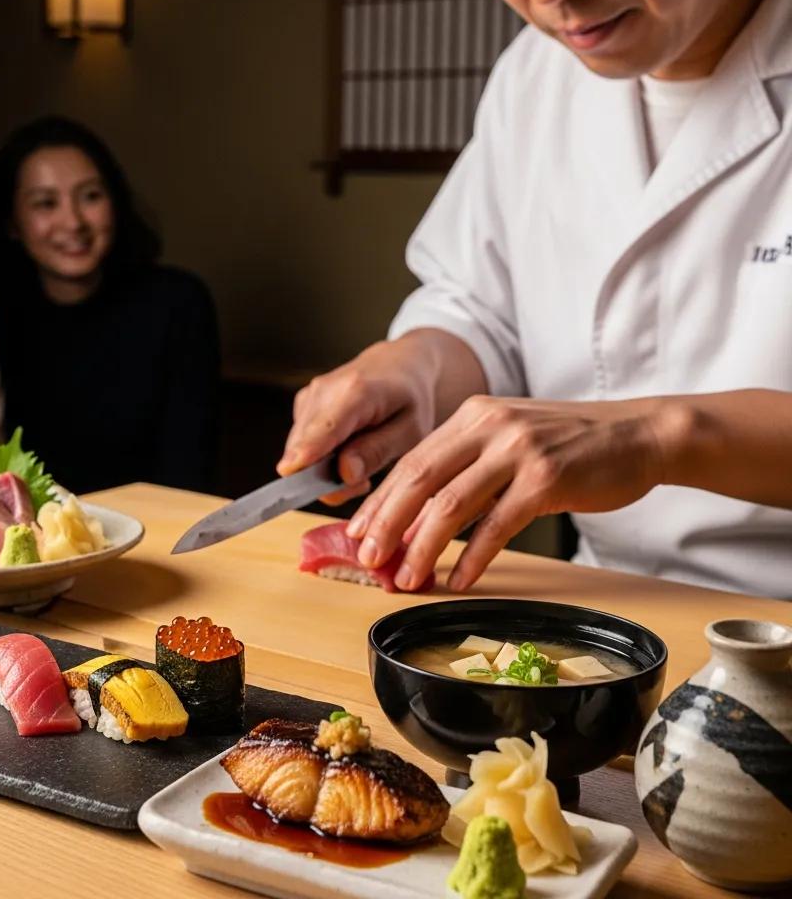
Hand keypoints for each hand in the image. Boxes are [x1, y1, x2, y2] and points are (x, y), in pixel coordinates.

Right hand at [276, 336, 444, 504]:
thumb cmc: (410, 399)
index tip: (289, 471)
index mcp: (357, 392)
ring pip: (299, 451)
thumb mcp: (411, 431)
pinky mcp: (302, 404)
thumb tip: (344, 473)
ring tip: (361, 461)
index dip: (306, 452)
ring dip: (326, 469)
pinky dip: (321, 456)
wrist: (399, 364)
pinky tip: (348, 448)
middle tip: (363, 482)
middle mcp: (324, 390)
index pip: (325, 427)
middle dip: (327, 479)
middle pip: (304, 447)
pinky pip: (301, 445)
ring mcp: (309, 396)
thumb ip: (377, 451)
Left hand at [346, 395, 669, 591]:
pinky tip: (458, 579)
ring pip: (451, 504)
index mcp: (473, 414)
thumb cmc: (571, 444)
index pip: (412, 460)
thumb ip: (469, 466)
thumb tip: (421, 517)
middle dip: (387, 524)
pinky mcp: (546, 478)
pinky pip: (497, 524)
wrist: (638, 434)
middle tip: (367, 560)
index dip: (380, 500)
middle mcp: (489, 425)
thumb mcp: (511, 439)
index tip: (357, 532)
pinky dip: (472, 557)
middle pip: (420, 478)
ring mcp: (517, 449)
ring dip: (423, 547)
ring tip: (406, 578)